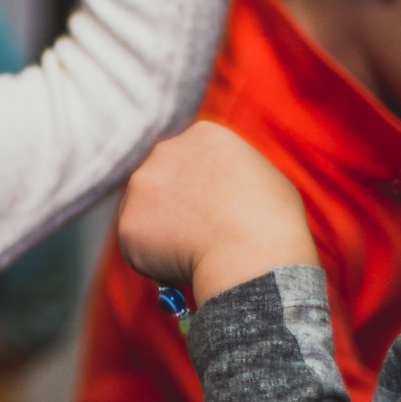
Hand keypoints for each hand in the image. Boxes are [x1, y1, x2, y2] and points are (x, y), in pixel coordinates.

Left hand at [115, 122, 317, 305]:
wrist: (252, 255)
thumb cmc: (273, 222)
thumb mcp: (264, 178)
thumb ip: (233, 175)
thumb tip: (225, 191)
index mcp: (203, 135)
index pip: (190, 157)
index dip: (198, 186)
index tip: (209, 207)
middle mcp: (165, 151)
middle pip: (161, 180)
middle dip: (171, 205)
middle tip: (193, 234)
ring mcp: (141, 185)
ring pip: (145, 213)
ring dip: (161, 232)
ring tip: (195, 253)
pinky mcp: (127, 222)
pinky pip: (138, 245)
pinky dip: (154, 260)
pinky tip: (181, 265)